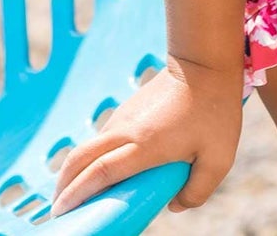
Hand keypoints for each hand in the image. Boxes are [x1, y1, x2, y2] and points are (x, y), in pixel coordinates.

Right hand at [48, 54, 243, 217]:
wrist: (204, 63)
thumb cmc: (215, 111)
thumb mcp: (218, 159)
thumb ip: (197, 190)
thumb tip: (174, 205)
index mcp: (146, 145)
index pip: (101, 172)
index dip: (78, 194)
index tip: (62, 212)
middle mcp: (127, 130)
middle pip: (81, 158)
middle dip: (64, 185)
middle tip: (58, 210)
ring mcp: (124, 117)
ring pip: (88, 146)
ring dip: (73, 170)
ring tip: (72, 196)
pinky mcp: (127, 110)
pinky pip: (101, 138)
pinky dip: (88, 158)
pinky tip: (94, 172)